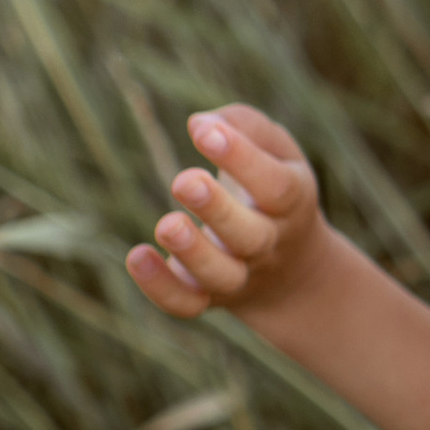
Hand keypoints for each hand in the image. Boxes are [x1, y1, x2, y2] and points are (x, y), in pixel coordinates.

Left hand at [126, 105, 327, 326]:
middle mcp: (269, 244)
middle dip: (216, 209)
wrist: (293, 273)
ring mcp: (240, 276)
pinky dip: (161, 288)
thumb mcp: (278, 152)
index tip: (203, 132)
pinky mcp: (208, 298)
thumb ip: (245, 127)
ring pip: (221, 275)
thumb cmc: (274, 192)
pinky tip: (137, 257)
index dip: (241, 158)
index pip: (275, 185)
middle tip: (184, 181)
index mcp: (292, 203)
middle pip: (250, 236)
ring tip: (167, 224)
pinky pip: (187, 305)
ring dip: (192, 252)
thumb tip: (200, 124)